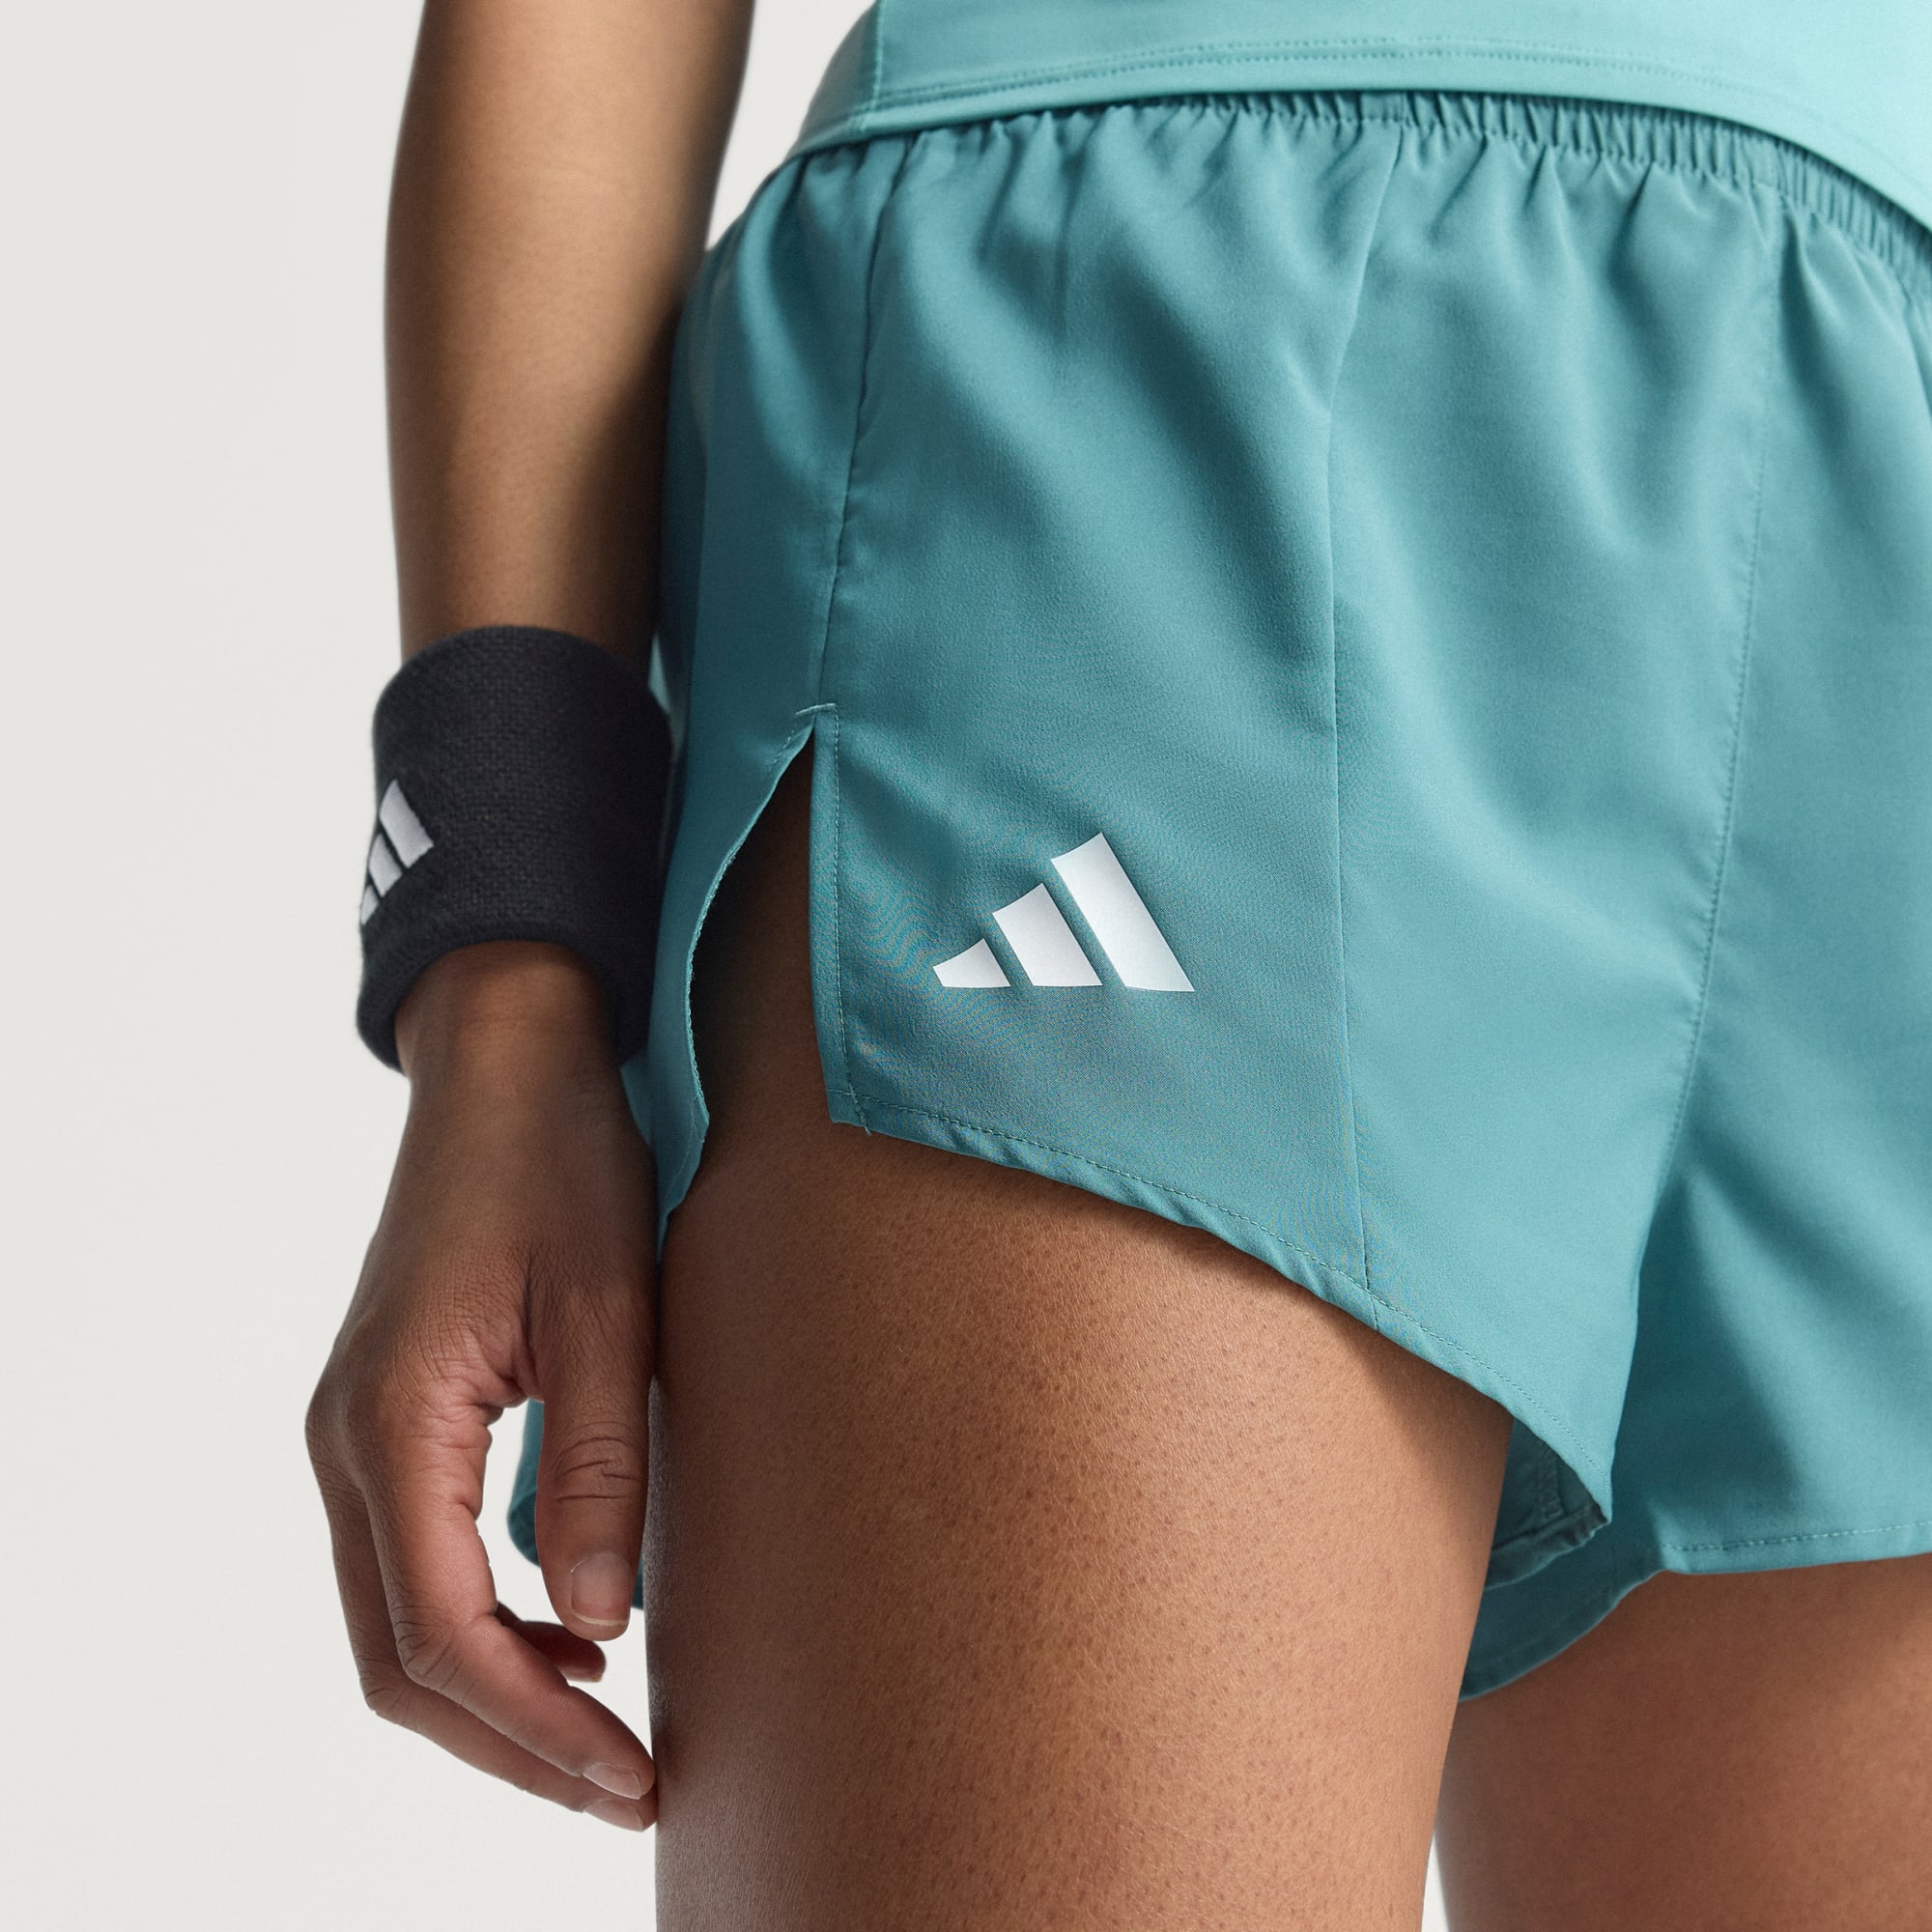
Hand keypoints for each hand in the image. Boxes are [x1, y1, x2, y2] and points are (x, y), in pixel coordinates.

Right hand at [307, 942, 657, 1828]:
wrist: (508, 1059)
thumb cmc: (562, 1160)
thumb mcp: (609, 1310)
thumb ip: (597, 1469)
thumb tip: (603, 1627)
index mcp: (393, 1422)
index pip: (444, 1635)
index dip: (536, 1729)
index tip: (633, 1778)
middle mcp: (348, 1443)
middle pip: (400, 1658)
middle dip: (510, 1743)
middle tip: (628, 1788)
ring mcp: (358, 1431)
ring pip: (398, 1620)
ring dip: (494, 1694)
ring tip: (610, 1733)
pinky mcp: (391, 1415)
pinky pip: (413, 1559)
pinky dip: (483, 1623)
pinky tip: (575, 1629)